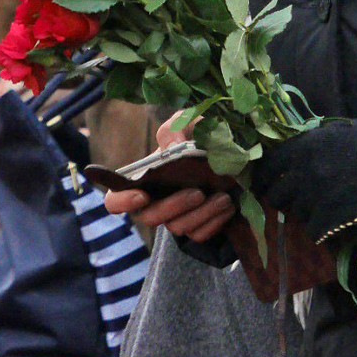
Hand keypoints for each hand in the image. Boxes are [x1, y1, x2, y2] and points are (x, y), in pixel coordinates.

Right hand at [102, 120, 235, 242]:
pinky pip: (199, 235)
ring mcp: (179, 216)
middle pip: (149, 217)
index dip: (121, 201)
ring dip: (201, 214)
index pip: (117, 199)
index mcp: (148, 177)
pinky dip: (214, 222)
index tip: (141, 194)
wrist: (240, 153)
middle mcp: (159, 200)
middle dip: (172, 206)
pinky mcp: (199, 227)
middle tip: (197, 193)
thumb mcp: (192, 121)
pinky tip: (228, 206)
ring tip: (223, 197)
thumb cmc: (206, 135)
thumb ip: (176, 127)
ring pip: (178, 228)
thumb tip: (170, 146)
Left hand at [249, 118, 356, 244]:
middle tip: (295, 200)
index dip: (263, 179)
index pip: (267, 167)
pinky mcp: (329, 222)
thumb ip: (309, 146)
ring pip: (296, 214)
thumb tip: (289, 158)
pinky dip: (323, 228)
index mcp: (303, 147)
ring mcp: (316, 199)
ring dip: (306, 212)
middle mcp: (304, 173)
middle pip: (276, 195)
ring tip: (326, 207)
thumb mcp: (336, 133)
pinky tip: (337, 219)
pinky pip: (313, 231)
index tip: (264, 185)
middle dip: (283, 199)